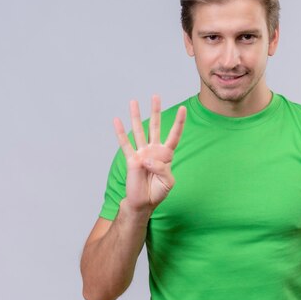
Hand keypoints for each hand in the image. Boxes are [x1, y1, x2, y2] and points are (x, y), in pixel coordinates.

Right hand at [113, 95, 185, 213]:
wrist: (144, 203)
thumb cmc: (158, 192)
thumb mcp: (168, 181)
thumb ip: (162, 168)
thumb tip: (146, 159)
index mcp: (166, 155)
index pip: (174, 135)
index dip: (179, 123)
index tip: (183, 109)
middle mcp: (154, 150)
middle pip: (155, 127)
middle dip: (156, 111)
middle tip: (155, 96)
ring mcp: (142, 153)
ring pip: (139, 131)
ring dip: (136, 116)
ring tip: (133, 101)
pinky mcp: (131, 160)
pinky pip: (125, 144)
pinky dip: (120, 132)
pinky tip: (117, 120)